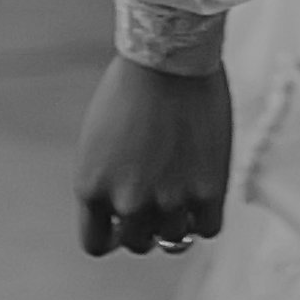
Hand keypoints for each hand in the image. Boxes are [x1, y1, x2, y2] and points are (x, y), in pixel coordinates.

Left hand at [73, 55, 231, 257]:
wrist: (170, 55)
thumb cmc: (133, 85)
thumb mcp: (100, 140)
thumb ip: (110, 181)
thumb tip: (130, 214)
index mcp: (90, 188)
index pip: (96, 243)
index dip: (113, 237)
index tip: (124, 226)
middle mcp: (127, 202)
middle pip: (138, 243)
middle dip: (146, 225)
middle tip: (159, 200)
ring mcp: (169, 200)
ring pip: (174, 239)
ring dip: (178, 219)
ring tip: (183, 189)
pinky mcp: (208, 192)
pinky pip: (208, 228)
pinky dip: (205, 216)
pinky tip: (205, 191)